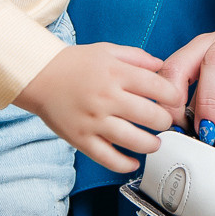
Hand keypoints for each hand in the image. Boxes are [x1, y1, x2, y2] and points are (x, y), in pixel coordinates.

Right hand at [15, 43, 184, 172]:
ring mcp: (93, 121)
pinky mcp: (81, 139)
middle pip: (151, 116)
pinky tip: (133, 162)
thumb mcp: (108, 50)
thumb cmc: (75, 63)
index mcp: (116, 73)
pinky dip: (125, 165)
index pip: (158, 87)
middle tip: (165, 122)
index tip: (175, 101)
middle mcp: (107, 98)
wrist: (39, 76)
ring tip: (155, 143)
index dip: (173, 96)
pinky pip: (107, 158)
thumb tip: (162, 66)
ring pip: (133, 140)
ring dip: (151, 145)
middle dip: (165, 122)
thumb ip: (137, 57)